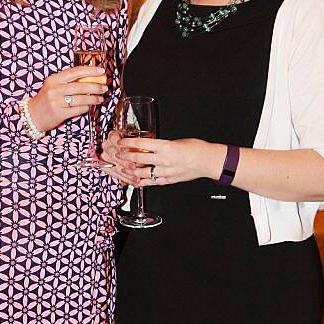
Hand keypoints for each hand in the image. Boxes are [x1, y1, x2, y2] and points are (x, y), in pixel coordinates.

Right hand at [28, 66, 107, 131]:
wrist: (33, 115)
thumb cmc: (46, 99)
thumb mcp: (53, 86)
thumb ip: (68, 82)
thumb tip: (89, 79)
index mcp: (54, 79)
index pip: (75, 72)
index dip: (89, 70)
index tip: (101, 70)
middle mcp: (55, 89)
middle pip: (80, 86)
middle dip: (95, 87)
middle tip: (104, 87)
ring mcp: (57, 102)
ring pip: (81, 99)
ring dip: (94, 99)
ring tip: (100, 98)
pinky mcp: (59, 113)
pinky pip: (78, 109)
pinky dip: (86, 108)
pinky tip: (89, 107)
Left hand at [107, 136, 224, 185]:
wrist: (207, 161)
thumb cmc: (195, 148)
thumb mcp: (175, 141)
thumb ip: (160, 145)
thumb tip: (145, 145)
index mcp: (166, 146)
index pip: (142, 143)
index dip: (128, 143)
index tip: (120, 141)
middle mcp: (164, 160)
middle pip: (138, 159)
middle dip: (124, 156)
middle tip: (116, 154)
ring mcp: (165, 172)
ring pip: (141, 173)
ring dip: (129, 170)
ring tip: (122, 167)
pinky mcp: (167, 181)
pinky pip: (149, 182)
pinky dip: (139, 180)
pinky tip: (132, 178)